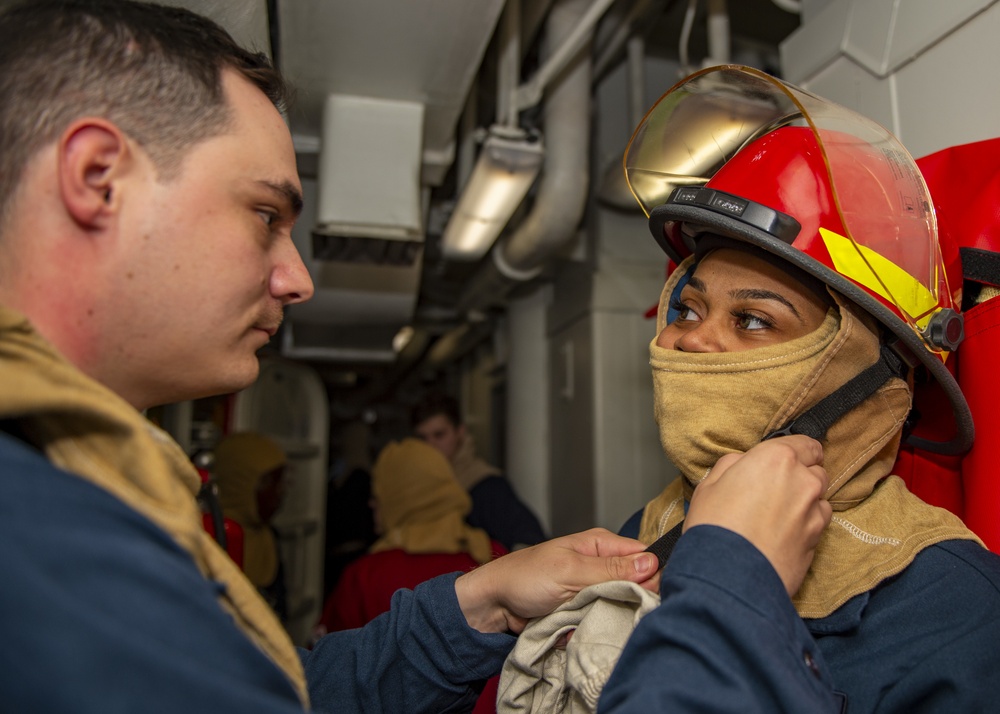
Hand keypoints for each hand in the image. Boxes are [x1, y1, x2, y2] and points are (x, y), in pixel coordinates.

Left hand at [454, 528, 659, 633]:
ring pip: (620, 608)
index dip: (650, 576)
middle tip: (610, 608)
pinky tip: (579, 629)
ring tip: (590, 619)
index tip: (645, 594)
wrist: (494, 605)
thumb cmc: (525, 577)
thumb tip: (652, 563)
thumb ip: (610, 569)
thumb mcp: (569, 570)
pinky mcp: (583, 611)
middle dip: (628, 601)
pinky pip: (601, 622)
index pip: (643, 557)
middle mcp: (600, 565)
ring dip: (608, 618)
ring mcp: (592, 590)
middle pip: (635, 585)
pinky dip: (592, 628)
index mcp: (601, 545)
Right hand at [683, 435, 831, 595]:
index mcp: (776, 459)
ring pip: (820, 498)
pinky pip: (817, 525)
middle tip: (776, 490)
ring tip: (779, 516)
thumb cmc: (714, 527)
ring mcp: (814, 513)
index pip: (806, 443)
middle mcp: (803, 481)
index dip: (797, 450)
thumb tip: (743, 465)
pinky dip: (806, 526)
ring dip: (806, 502)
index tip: (787, 459)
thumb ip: (733, 465)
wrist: (728, 576)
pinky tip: (784, 535)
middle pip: (816, 470)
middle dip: (801, 476)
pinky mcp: (818, 541)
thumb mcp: (709, 485)